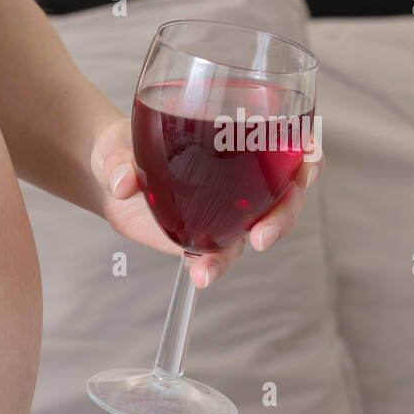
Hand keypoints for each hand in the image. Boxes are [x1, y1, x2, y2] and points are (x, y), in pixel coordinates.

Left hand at [90, 115, 322, 287]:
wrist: (105, 175)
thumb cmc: (122, 144)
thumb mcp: (116, 145)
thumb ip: (120, 160)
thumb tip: (123, 183)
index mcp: (236, 138)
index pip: (290, 141)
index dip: (307, 152)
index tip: (306, 163)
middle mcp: (240, 176)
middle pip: (284, 194)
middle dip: (283, 215)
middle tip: (262, 235)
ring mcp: (224, 208)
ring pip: (255, 229)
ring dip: (243, 250)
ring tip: (214, 267)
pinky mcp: (200, 233)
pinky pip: (217, 253)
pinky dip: (213, 266)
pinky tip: (198, 275)